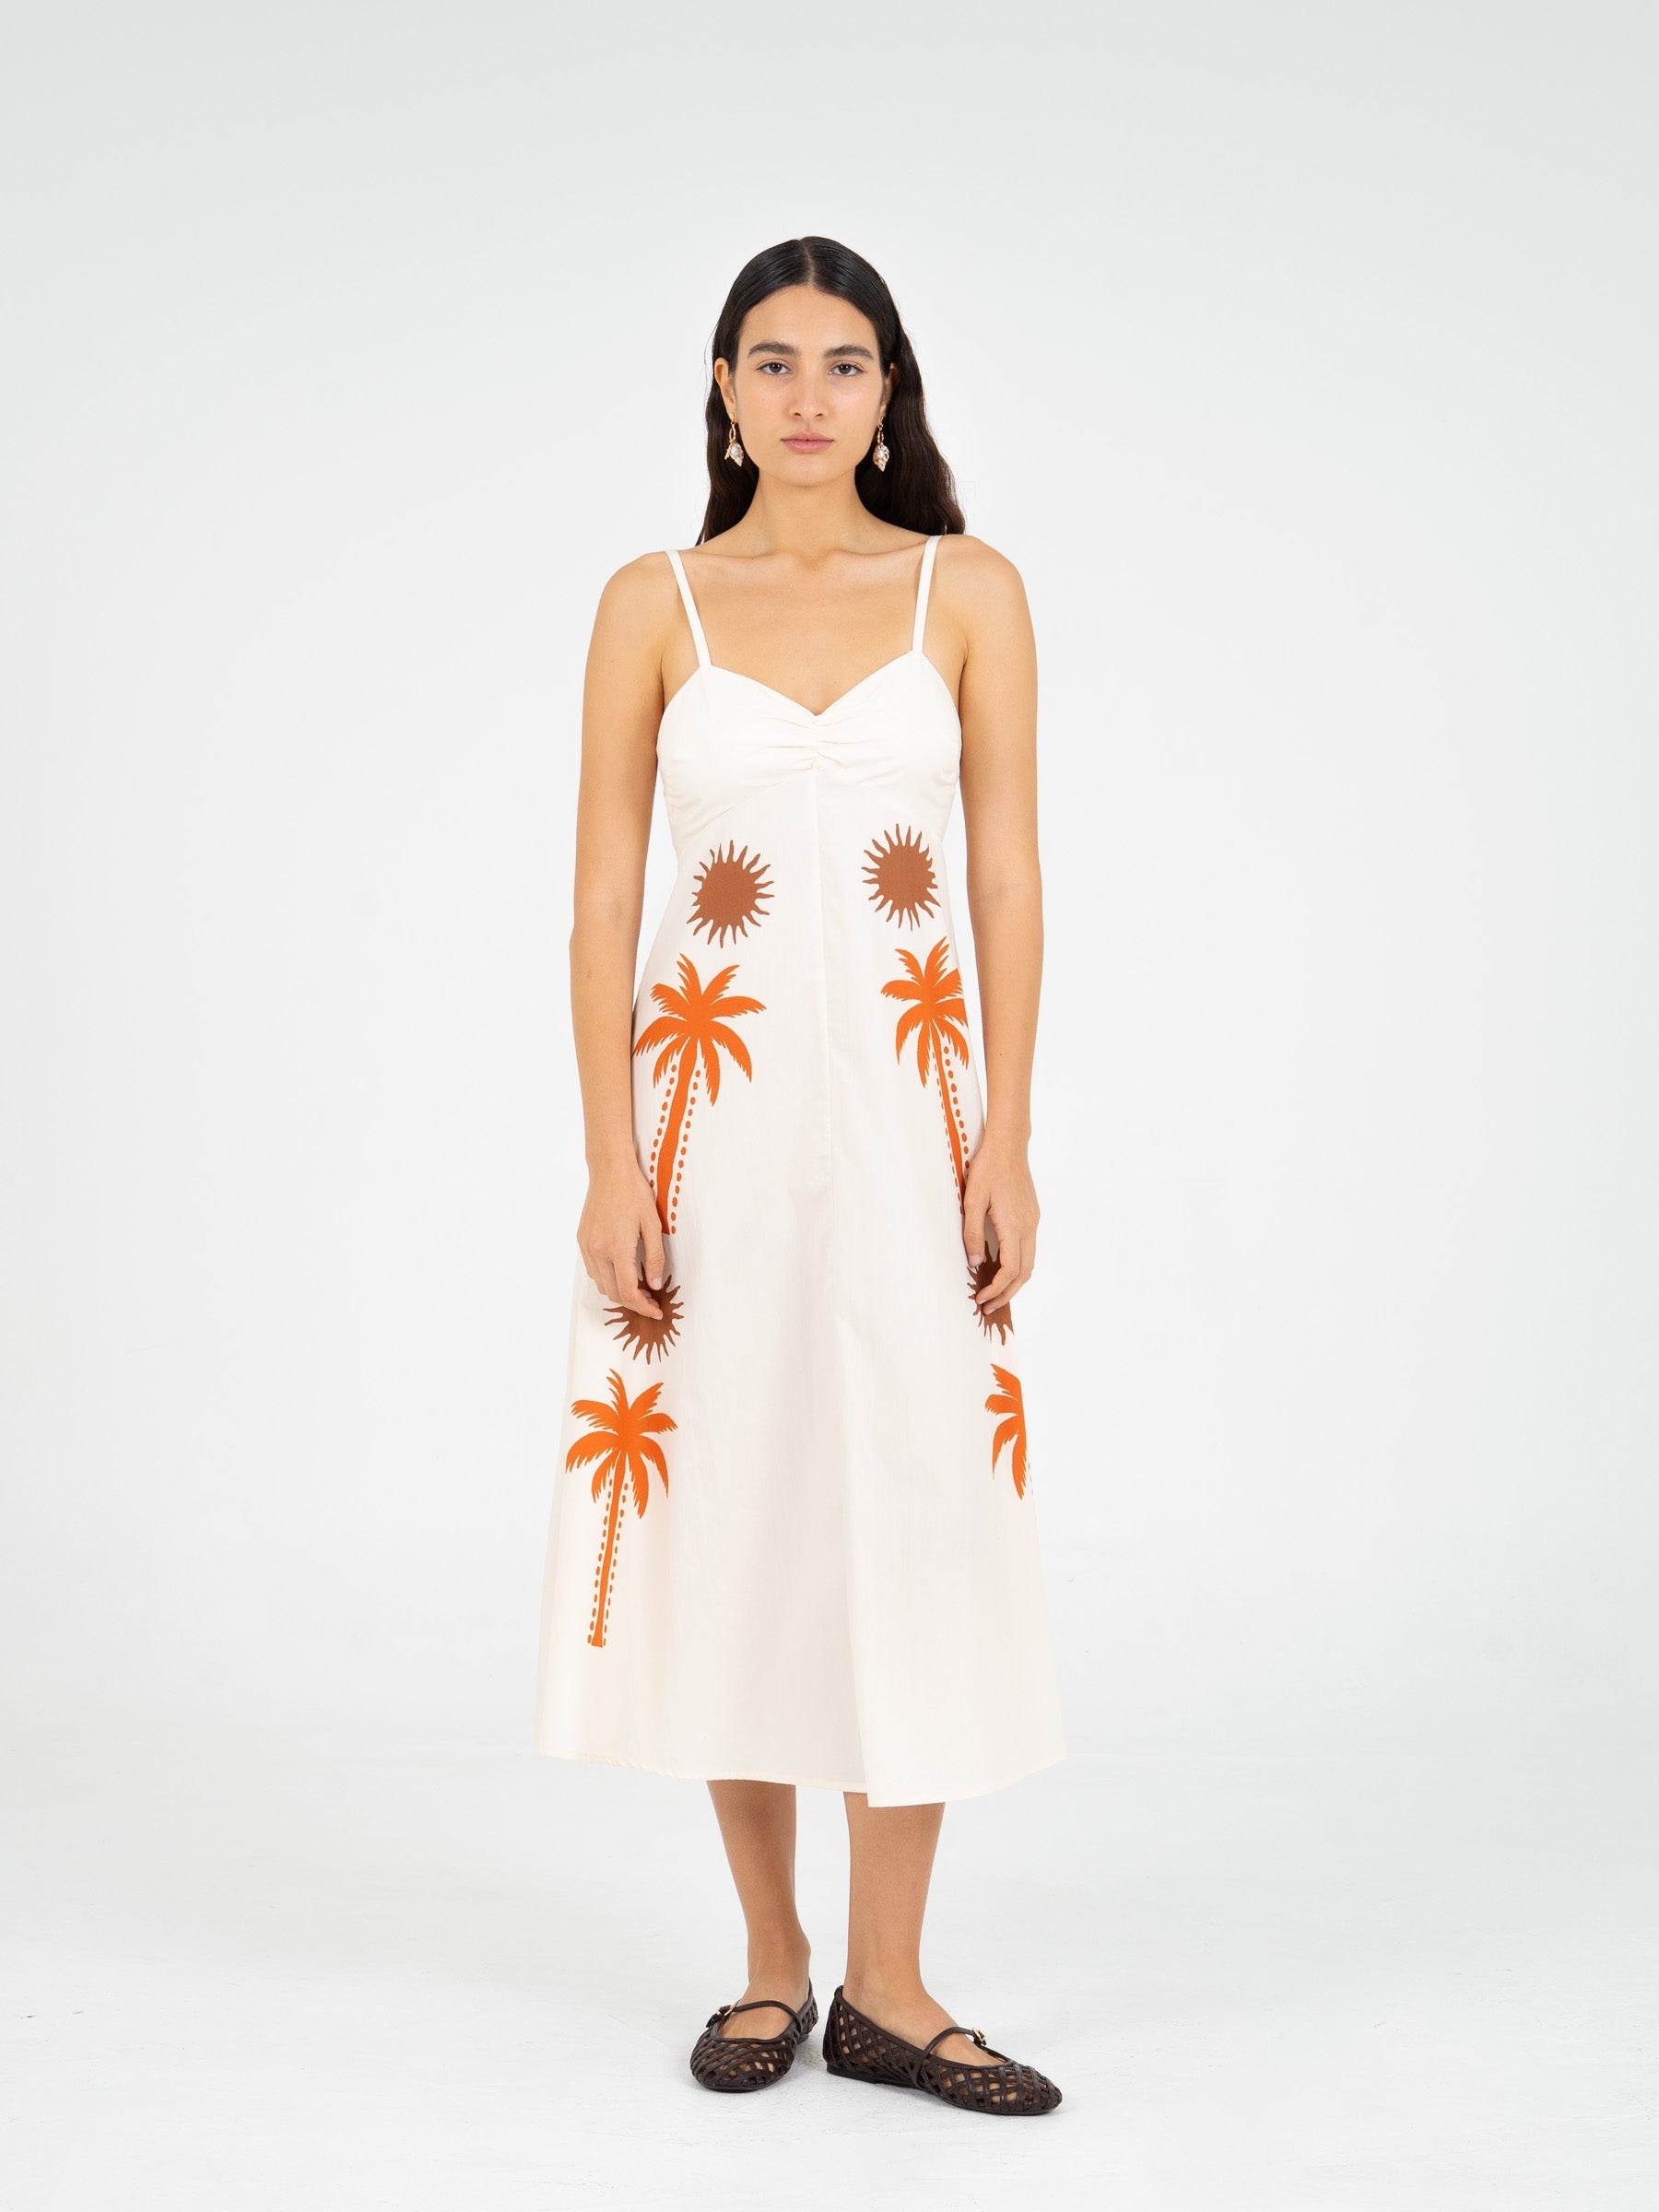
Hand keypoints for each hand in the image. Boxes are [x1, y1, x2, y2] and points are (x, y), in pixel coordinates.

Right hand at [576, 1160, 666, 1317]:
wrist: (609, 1172)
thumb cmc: (634, 1194)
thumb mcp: (653, 1225)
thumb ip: (654, 1258)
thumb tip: (654, 1285)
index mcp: (617, 1248)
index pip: (628, 1292)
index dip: (643, 1307)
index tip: (657, 1311)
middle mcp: (597, 1251)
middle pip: (613, 1293)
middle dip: (633, 1303)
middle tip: (651, 1300)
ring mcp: (587, 1247)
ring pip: (601, 1285)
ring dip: (619, 1292)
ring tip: (639, 1287)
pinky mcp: (582, 1241)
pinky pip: (593, 1271)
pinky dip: (607, 1279)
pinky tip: (622, 1271)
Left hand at [961, 1131, 1037, 1313]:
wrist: (1009, 1145)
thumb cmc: (988, 1169)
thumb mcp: (972, 1200)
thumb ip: (973, 1233)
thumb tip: (976, 1263)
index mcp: (1014, 1225)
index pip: (1010, 1270)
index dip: (996, 1289)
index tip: (980, 1299)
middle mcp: (1029, 1226)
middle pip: (1024, 1273)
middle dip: (1007, 1294)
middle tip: (988, 1307)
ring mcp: (1033, 1221)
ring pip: (1030, 1263)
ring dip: (1014, 1282)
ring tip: (995, 1294)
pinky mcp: (1032, 1216)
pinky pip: (1029, 1249)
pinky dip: (1018, 1267)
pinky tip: (1002, 1269)